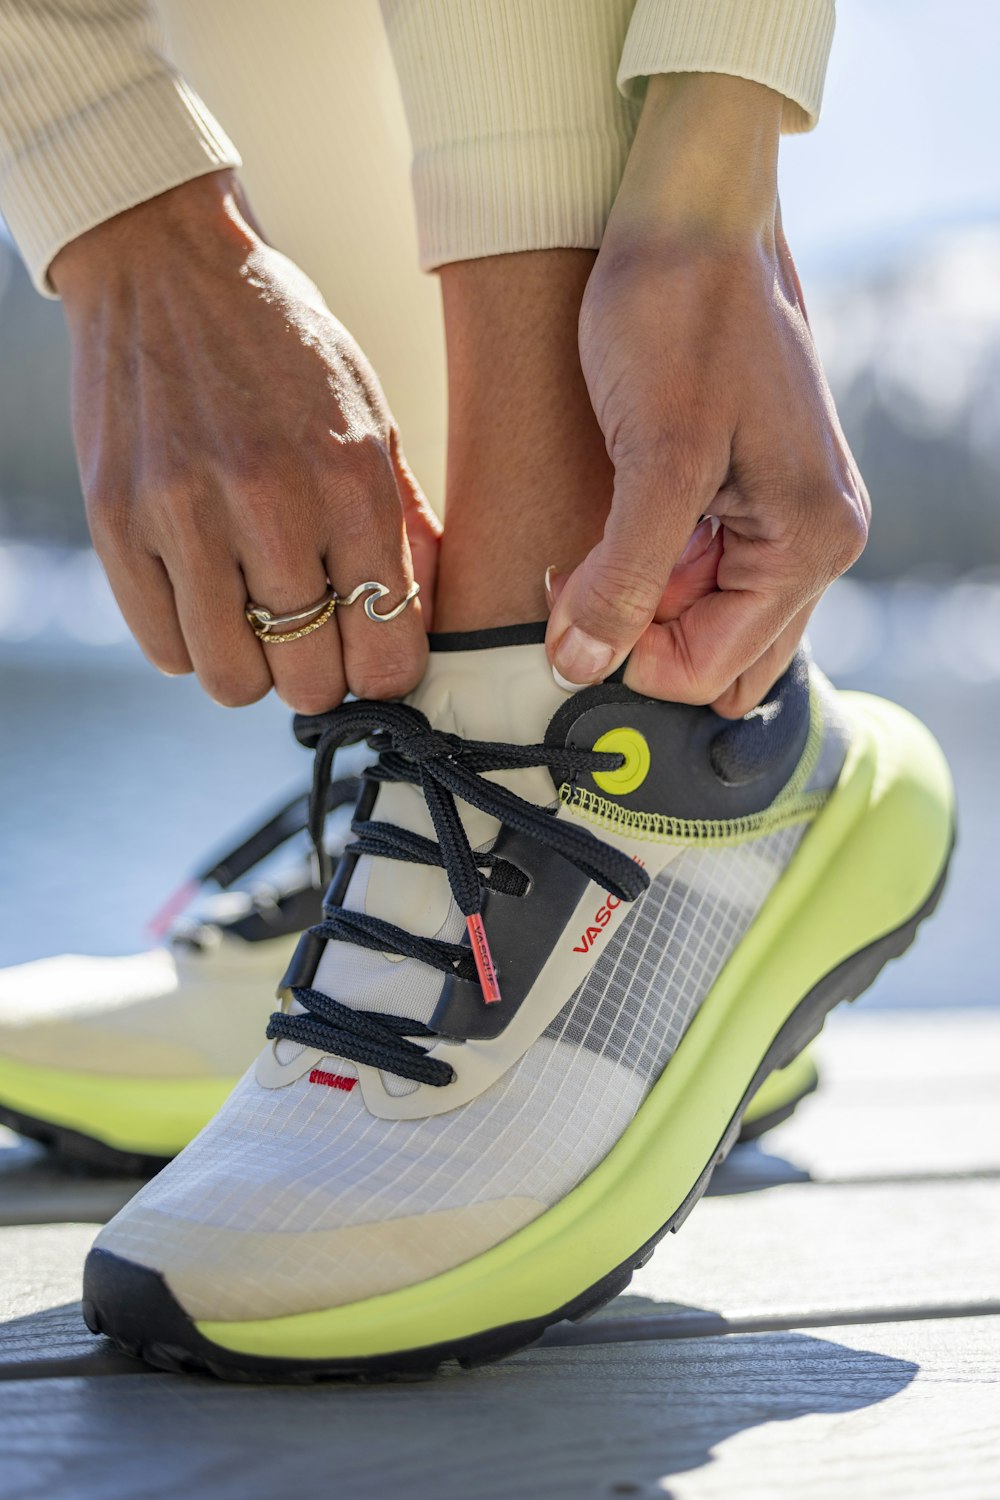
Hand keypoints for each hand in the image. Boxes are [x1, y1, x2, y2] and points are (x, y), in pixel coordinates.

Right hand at [51, 171, 439, 712]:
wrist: (165, 264)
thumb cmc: (283, 348)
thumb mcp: (370, 417)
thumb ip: (401, 522)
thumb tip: (421, 619)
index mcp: (350, 479)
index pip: (387, 651)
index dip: (383, 672)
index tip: (370, 655)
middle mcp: (269, 503)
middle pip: (308, 682)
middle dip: (316, 676)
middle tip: (309, 641)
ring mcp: (182, 514)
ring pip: (231, 680)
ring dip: (250, 670)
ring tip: (254, 625)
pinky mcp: (115, 521)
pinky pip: (164, 648)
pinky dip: (189, 642)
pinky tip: (203, 599)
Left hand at [546, 76, 868, 716]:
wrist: (689, 212)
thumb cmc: (682, 313)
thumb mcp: (654, 456)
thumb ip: (624, 576)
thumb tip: (584, 667)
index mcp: (812, 543)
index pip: (711, 670)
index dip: (627, 652)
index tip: (568, 598)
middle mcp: (815, 541)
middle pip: (713, 655)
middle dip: (637, 629)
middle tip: (577, 573)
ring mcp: (787, 518)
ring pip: (700, 617)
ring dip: (636, 596)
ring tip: (592, 536)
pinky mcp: (752, 494)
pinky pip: (699, 572)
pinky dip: (647, 564)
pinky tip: (614, 518)